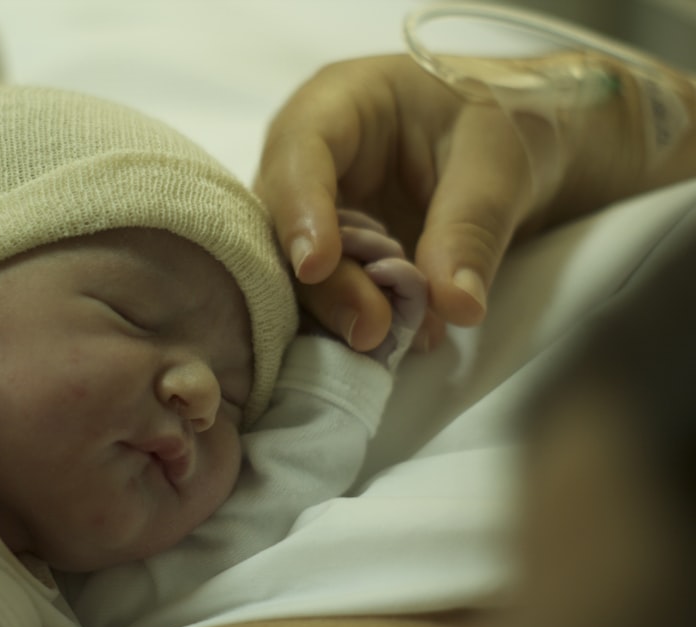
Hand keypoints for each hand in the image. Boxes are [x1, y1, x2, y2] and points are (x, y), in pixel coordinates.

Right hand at [257, 53, 695, 350]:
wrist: (521, 144)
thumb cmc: (504, 121)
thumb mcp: (498, 162)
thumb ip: (470, 227)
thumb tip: (454, 304)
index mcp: (338, 105)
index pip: (299, 151)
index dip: (298, 210)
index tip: (315, 266)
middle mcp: (309, 162)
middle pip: (282, 224)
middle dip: (323, 284)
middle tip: (369, 329)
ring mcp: (318, 214)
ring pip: (297, 270)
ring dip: (339, 313)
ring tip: (390, 344)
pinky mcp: (337, 258)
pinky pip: (331, 296)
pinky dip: (362, 322)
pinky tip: (403, 342)